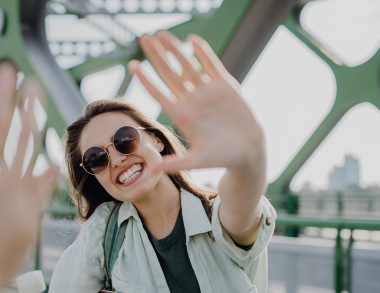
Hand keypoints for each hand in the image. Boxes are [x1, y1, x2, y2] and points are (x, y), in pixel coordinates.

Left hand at [129, 31, 265, 176]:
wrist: (247, 150)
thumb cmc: (220, 158)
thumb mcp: (196, 162)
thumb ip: (174, 164)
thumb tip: (150, 171)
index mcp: (182, 116)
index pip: (159, 94)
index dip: (146, 80)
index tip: (132, 66)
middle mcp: (192, 101)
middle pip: (169, 74)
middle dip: (156, 56)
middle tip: (142, 38)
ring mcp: (208, 92)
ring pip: (187, 65)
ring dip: (175, 49)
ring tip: (161, 33)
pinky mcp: (225, 86)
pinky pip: (211, 65)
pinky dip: (203, 53)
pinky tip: (193, 39)